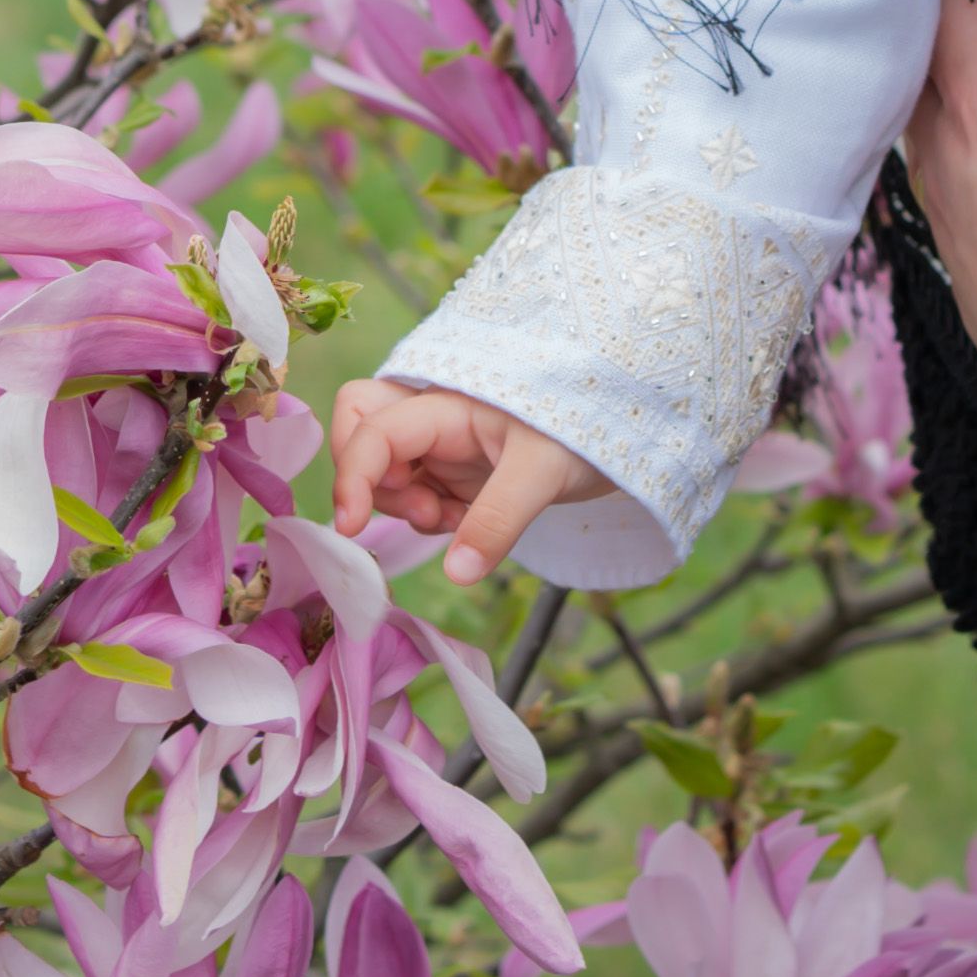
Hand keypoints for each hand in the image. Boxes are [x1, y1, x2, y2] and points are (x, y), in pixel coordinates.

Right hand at [323, 375, 596, 588]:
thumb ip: (498, 521)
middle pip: (359, 434)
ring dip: (406, 506)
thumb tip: (457, 574)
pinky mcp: (452, 471)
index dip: (352, 476)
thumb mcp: (545, 473)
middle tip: (426, 513)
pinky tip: (467, 522)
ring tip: (456, 520)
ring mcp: (441, 445)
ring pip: (384, 472)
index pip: (375, 430)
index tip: (351, 528)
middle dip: (372, 484)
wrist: (625, 432)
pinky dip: (427, 517)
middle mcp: (434, 418)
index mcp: (448, 402)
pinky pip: (413, 494)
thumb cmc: (586, 431)